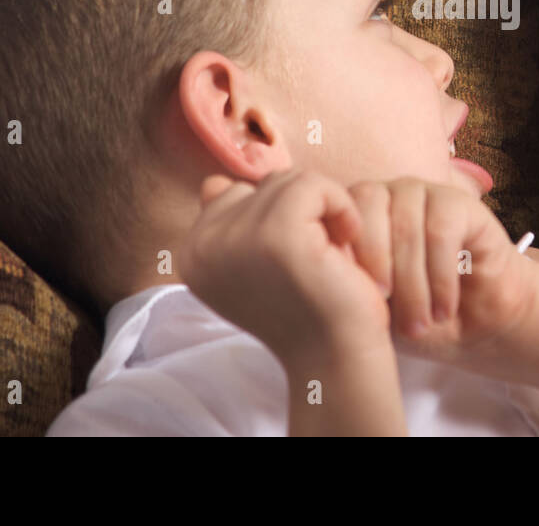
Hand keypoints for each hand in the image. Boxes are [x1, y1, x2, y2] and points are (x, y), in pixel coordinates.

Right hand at [175, 170, 392, 371]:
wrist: (335, 357)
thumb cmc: (306, 309)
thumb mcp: (255, 264)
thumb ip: (231, 221)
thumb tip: (214, 182)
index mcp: (191, 253)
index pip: (233, 190)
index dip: (277, 218)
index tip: (292, 261)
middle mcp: (202, 246)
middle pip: (264, 182)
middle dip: (303, 213)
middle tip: (315, 260)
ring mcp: (236, 239)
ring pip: (290, 180)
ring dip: (324, 211)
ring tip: (329, 253)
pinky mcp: (277, 235)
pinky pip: (314, 185)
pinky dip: (341, 206)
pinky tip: (347, 241)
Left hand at [345, 178, 537, 372]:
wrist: (473, 324)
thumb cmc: (415, 316)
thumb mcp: (373, 307)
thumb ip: (349, 282)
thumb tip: (328, 270)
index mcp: (359, 213)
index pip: (339, 211)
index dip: (347, 254)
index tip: (358, 300)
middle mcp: (389, 195)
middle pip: (370, 207)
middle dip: (378, 267)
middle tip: (387, 312)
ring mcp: (424, 194)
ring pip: (407, 226)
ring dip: (413, 284)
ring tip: (420, 323)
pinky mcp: (460, 203)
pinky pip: (441, 232)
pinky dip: (440, 277)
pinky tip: (443, 308)